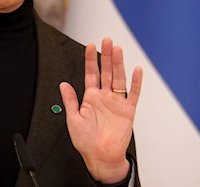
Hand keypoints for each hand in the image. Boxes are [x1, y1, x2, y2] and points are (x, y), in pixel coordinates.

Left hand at [60, 38, 142, 183]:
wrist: (101, 157)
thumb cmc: (86, 142)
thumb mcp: (73, 119)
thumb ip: (70, 100)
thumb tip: (64, 84)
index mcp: (90, 98)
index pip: (91, 74)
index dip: (90, 60)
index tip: (90, 46)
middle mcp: (104, 97)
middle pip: (106, 71)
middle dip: (106, 56)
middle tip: (107, 41)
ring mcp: (117, 102)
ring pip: (118, 78)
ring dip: (118, 64)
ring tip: (118, 50)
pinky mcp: (128, 110)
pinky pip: (133, 94)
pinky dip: (136, 82)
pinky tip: (136, 70)